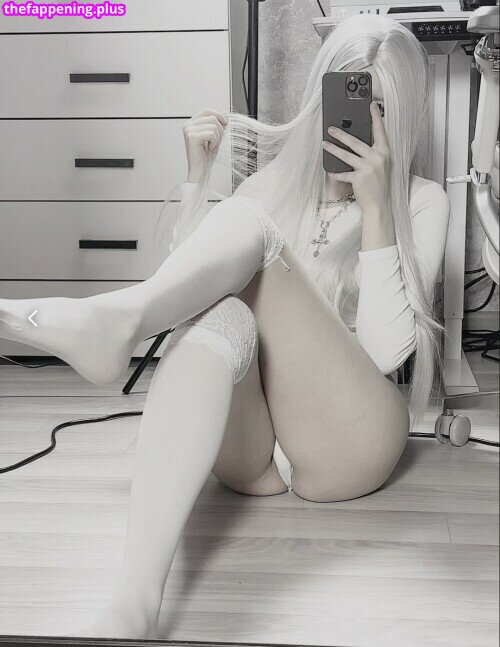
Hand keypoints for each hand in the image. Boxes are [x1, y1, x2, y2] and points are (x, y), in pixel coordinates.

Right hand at [182, 108, 227, 182]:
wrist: (200, 171)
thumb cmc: (205, 157)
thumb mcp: (214, 137)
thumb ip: (217, 126)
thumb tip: (226, 115)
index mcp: (191, 124)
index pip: (207, 111)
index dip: (219, 115)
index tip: (226, 123)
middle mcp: (188, 125)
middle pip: (212, 117)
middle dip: (220, 129)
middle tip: (216, 141)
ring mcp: (189, 130)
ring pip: (213, 125)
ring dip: (217, 137)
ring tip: (211, 146)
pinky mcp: (192, 136)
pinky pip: (211, 133)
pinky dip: (214, 142)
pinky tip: (208, 148)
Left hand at [322, 101, 390, 216]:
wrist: (379, 205)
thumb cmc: (379, 184)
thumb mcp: (381, 165)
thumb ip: (373, 153)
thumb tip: (358, 142)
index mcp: (384, 153)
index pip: (380, 131)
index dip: (376, 117)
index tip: (371, 104)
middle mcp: (377, 158)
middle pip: (356, 142)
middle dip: (341, 134)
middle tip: (331, 128)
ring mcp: (367, 168)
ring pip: (346, 155)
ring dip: (333, 149)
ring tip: (324, 144)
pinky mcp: (358, 179)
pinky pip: (343, 173)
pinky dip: (335, 172)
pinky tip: (329, 170)